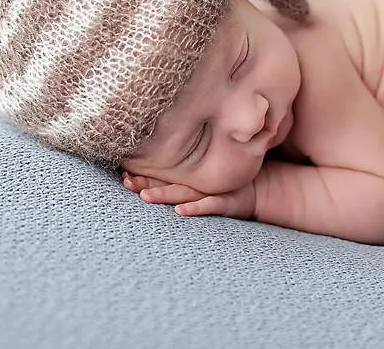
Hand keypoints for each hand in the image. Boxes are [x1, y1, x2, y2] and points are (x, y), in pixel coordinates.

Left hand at [121, 172, 255, 219]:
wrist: (260, 190)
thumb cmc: (227, 185)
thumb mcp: (205, 179)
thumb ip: (183, 177)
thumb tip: (152, 176)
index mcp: (192, 177)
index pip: (163, 174)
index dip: (144, 174)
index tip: (123, 172)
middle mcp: (199, 183)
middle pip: (169, 182)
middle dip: (147, 182)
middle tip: (126, 182)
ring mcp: (213, 192)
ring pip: (184, 193)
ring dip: (165, 194)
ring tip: (145, 196)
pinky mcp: (226, 203)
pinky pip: (209, 206)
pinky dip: (195, 208)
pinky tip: (180, 212)